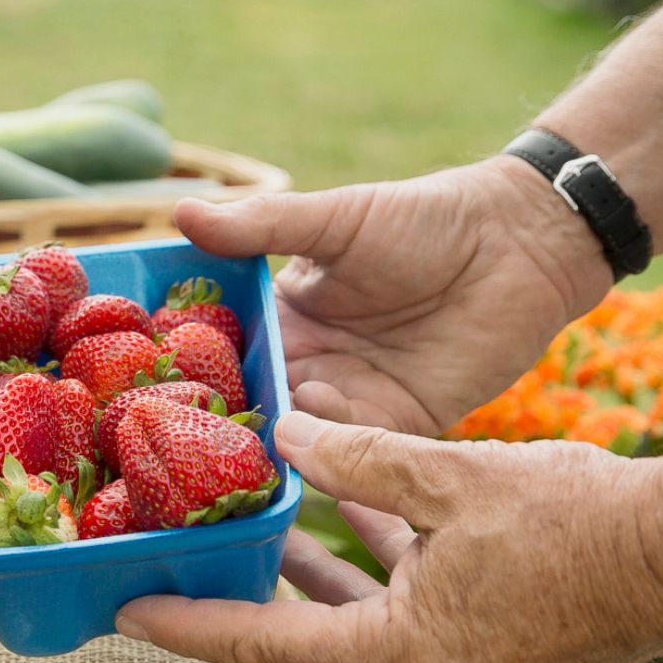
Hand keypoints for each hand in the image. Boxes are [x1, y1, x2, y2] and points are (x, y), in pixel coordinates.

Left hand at [115, 412, 662, 662]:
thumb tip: (289, 431)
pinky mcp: (487, 654)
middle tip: (178, 578)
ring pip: (351, 637)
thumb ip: (361, 455)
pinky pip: (402, 622)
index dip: (192, 626)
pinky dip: (369, 579)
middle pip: (300, 654)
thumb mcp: (452, 477)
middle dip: (240, 615)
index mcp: (402, 659)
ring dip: (305, 593)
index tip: (127, 614)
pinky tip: (352, 521)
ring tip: (252, 544)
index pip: (268, 647)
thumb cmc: (579, 523)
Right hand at [176, 156, 612, 435]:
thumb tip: (178, 214)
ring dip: (269, 438)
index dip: (188, 364)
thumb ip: (261, 226)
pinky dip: (329, 448)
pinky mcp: (402, 425)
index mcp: (285, 314)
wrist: (521, 244)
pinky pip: (356, 448)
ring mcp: (354, 398)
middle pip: (255, 401)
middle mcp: (311, 363)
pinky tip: (305, 432)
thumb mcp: (336, 217)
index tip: (142, 380)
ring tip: (231, 443)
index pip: (224, 348)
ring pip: (299, 433)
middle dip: (220, 419)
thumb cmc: (425, 218)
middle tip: (170, 436)